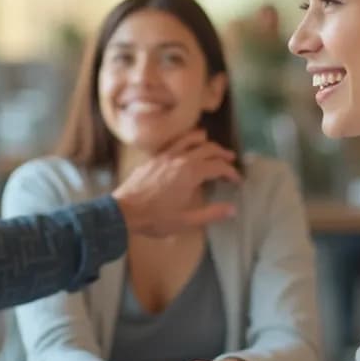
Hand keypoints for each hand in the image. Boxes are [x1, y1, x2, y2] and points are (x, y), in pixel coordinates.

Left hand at [113, 130, 240, 237]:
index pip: (218, 166)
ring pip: (189, 139)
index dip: (231, 172)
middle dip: (222, 153)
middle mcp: (180, 159)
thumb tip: (232, 209)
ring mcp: (165, 156)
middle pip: (207, 148)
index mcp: (191, 173)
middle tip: (230, 160)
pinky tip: (185, 149)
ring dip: (204, 141)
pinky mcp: (154, 158)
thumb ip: (211, 214)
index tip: (236, 180)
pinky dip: (185, 141)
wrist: (123, 212)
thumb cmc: (154, 218)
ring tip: (211, 144)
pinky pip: (174, 143)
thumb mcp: (186, 221)